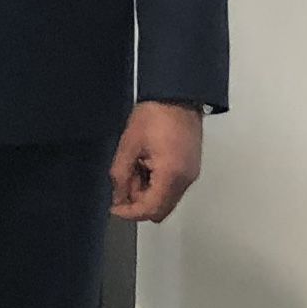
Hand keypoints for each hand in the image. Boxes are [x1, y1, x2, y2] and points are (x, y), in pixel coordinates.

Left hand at [108, 102, 205, 222]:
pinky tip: (147, 162)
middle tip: (126, 179)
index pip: (150, 209)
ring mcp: (191, 174)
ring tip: (136, 164)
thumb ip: (121, 176)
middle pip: (160, 209)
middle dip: (139, 202)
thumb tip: (118, 198)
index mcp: (171, 175)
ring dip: (148, 191)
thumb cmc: (155, 114)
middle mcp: (186, 179)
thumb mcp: (129, 145)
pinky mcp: (191, 167)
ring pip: (166, 199)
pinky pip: (172, 187)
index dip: (130, 213)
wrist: (177, 94)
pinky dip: (157, 183)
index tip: (115, 208)